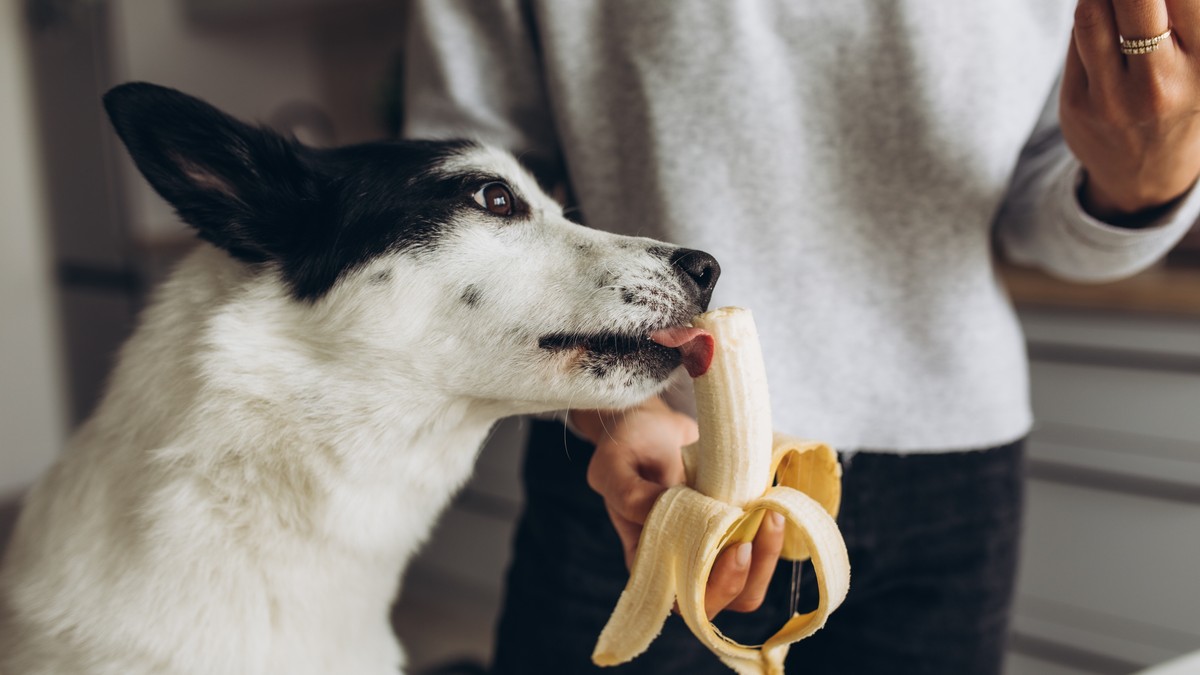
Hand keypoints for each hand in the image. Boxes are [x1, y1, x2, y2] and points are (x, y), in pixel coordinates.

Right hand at [574, 399, 785, 618]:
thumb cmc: (627, 446)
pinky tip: (772, 500)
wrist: (652, 424)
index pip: (684, 601)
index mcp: (648, 559)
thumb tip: (664, 511)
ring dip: (768, 553)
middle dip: (749, 571)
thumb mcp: (613, 465)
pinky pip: (761, 547)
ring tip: (772, 512)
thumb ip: (629, 493)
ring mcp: (711, 546)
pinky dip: (773, 531)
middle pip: (723, 599)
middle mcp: (682, 561)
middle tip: (761, 522)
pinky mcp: (734, 527)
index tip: (735, 548)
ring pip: (749, 579)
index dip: (714, 588)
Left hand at [1061, 0, 1199, 222]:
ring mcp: (1114, 98)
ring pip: (1092, 13)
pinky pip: (1075, 39)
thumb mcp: (1195, 59)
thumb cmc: (1179, 95)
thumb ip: (1178, 17)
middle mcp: (1162, 84)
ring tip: (1111, 5)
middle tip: (1127, 1)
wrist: (1146, 174)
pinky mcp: (1077, 103)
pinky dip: (1088, 17)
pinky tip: (1101, 22)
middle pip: (1134, 0)